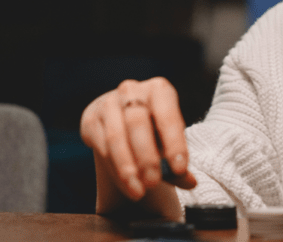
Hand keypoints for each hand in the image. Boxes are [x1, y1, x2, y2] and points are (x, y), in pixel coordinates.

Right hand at [80, 77, 196, 207]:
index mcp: (159, 90)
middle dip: (146, 156)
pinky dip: (114, 169)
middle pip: (137, 123)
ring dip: (126, 168)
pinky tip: (125, 185)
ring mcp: (108, 103)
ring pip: (116, 137)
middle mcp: (131, 90)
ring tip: (138, 192)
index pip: (168, 116)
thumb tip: (190, 183)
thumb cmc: (154, 129)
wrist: (123, 117)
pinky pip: (101, 147)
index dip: (174, 143)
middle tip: (153, 183)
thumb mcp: (169, 140)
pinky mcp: (91, 119)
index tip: (180, 169)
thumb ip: (178, 162)